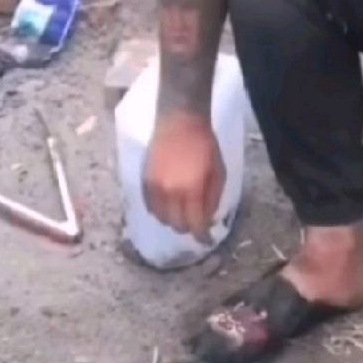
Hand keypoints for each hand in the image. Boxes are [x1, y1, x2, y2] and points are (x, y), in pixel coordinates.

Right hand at [143, 112, 224, 241]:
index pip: (194, 224)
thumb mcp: (219, 171)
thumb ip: (213, 198)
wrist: (180, 122)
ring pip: (162, 219)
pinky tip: (170, 205)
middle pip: (177, 225)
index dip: (202, 237)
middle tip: (197, 221)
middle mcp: (170, 192)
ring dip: (174, 221)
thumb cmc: (205, 145)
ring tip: (183, 211)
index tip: (207, 241)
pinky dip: (161, 212)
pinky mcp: (143, 182)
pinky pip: (150, 208)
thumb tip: (208, 220)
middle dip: (189, 227)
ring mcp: (154, 188)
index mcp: (192, 189)